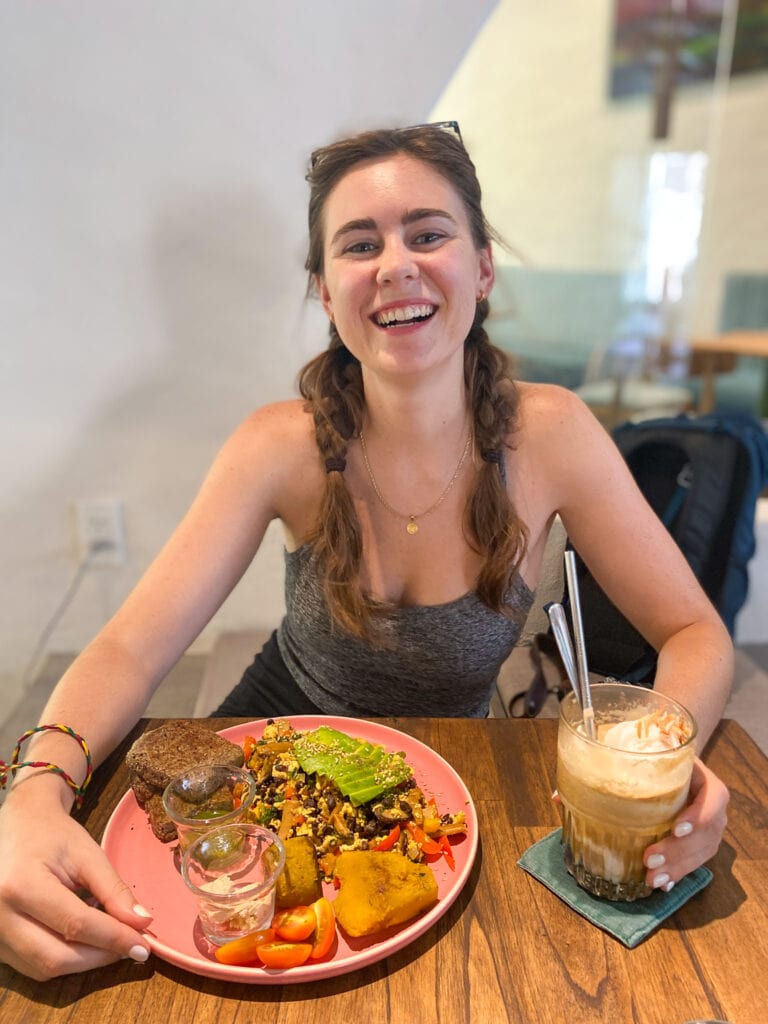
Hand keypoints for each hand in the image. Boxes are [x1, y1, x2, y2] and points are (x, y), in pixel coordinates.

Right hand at [0, 788, 152, 979]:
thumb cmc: (53, 836)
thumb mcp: (88, 854)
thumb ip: (114, 890)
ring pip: (43, 969)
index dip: (114, 939)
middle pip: (56, 957)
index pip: (75, 924)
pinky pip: (33, 966)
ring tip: (110, 940)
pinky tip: (85, 940)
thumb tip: (142, 923)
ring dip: (84, 962)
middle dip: (100, 957)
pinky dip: (65, 959)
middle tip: (132, 947)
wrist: (18, 828)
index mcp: (22, 885)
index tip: (143, 946)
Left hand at [643, 757, 728, 891]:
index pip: (714, 800)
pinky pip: (695, 862)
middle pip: (706, 833)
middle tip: (650, 860)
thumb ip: (631, 765)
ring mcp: (711, 828)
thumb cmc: (660, 759)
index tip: (676, 829)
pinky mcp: (702, 844)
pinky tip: (663, 885)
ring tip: (652, 879)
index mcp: (708, 781)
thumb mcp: (655, 755)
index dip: (698, 816)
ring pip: (702, 852)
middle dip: (678, 851)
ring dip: (678, 868)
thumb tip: (584, 785)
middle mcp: (714, 807)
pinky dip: (679, 874)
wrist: (673, 768)